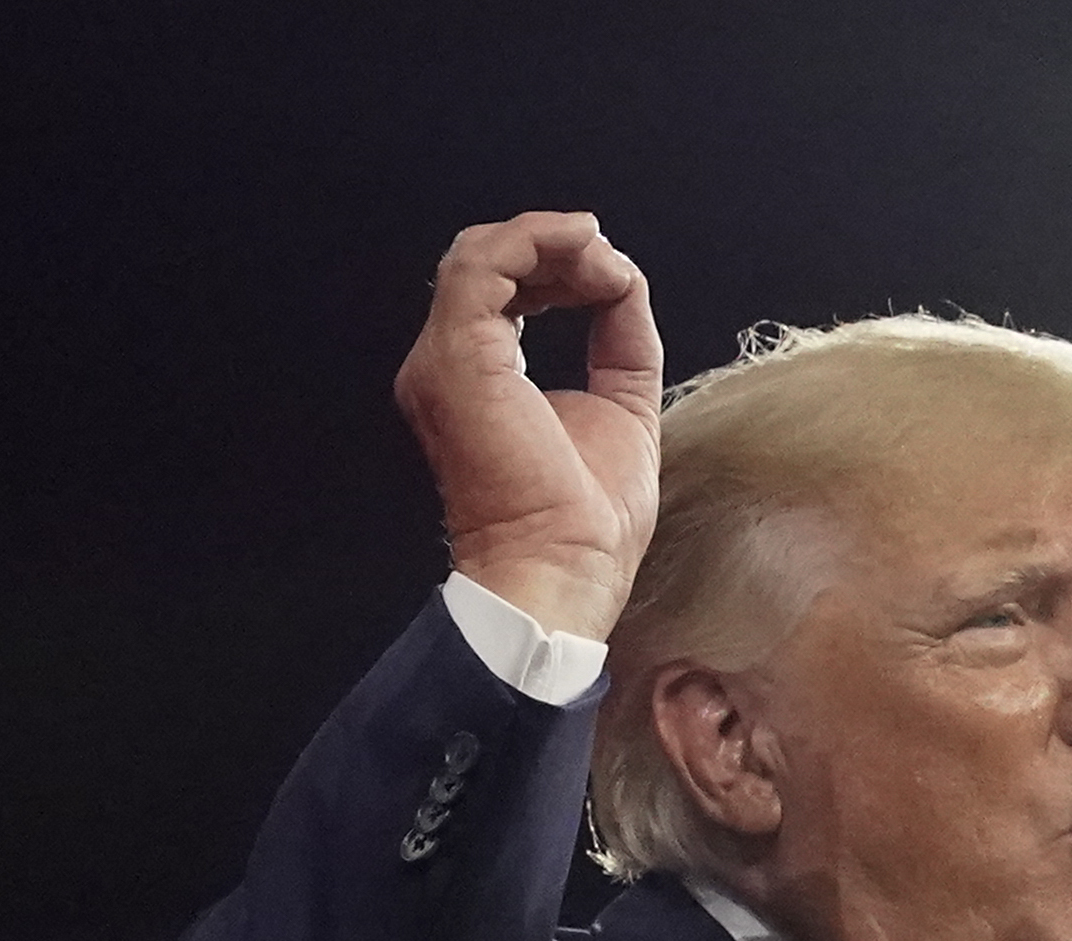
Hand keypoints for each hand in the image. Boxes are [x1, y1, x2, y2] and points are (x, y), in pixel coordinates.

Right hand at [393, 211, 662, 642]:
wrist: (563, 570)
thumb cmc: (586, 525)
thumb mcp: (621, 408)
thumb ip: (619, 344)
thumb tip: (625, 285)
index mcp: (479, 378)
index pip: (505, 292)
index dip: (559, 270)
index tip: (613, 279)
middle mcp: (449, 365)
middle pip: (489, 264)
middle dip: (558, 250)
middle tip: (611, 263)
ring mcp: (446, 359)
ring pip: (482, 253)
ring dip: (552, 241)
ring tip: (603, 255)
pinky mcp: (458, 354)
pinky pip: (485, 263)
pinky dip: (541, 243)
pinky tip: (592, 257)